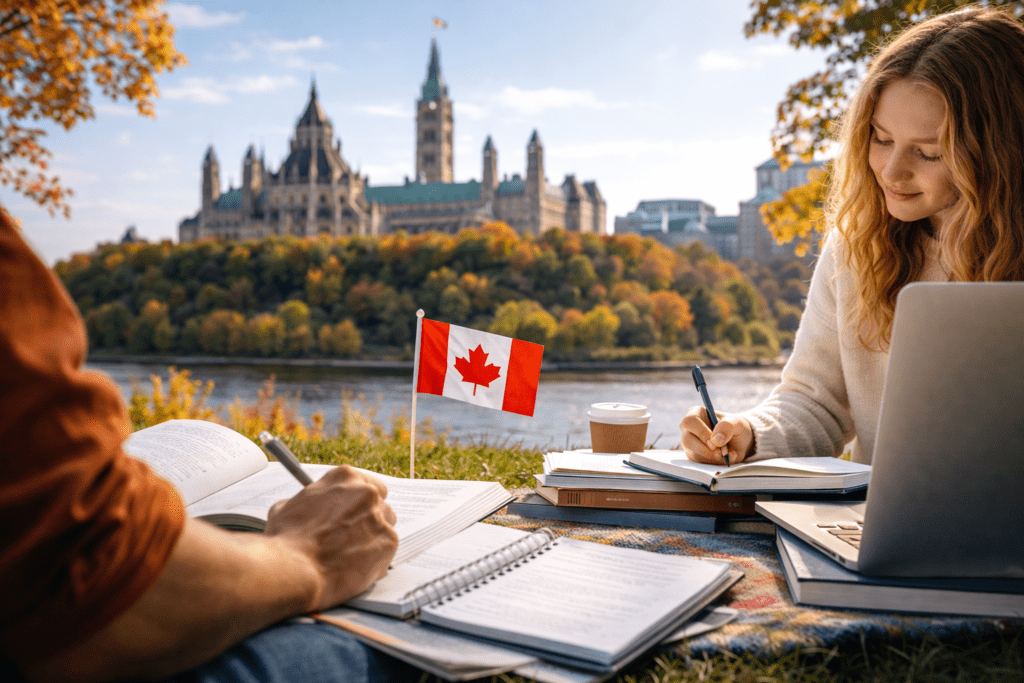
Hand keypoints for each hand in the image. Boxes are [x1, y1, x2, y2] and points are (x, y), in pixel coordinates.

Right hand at [264, 465, 398, 610]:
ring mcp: (379, 516)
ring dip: (373, 538)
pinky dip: (374, 560)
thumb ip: (306, 503)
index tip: (354, 512)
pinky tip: (353, 567)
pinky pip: (386, 550)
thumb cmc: (286, 542)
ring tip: (350, 555)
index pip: (365, 484)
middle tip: (352, 536)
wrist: (293, 569)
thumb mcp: (285, 508)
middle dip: (368, 519)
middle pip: (380, 504)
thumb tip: (305, 507)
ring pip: (386, 526)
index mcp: (345, 478)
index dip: (359, 502)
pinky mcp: (388, 541)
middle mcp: (366, 493)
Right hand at [680, 406, 754, 465]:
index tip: (714, 442)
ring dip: (714, 457)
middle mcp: (689, 429)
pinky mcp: (694, 456)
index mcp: (696, 413)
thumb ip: (727, 427)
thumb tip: (715, 441)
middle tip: (720, 453)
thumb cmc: (735, 427)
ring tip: (729, 453)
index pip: (690, 421)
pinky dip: (716, 462)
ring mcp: (690, 443)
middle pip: (687, 440)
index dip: (701, 432)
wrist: (740, 441)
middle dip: (705, 449)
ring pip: (694, 454)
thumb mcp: (737, 422)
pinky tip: (725, 457)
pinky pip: (701, 463)